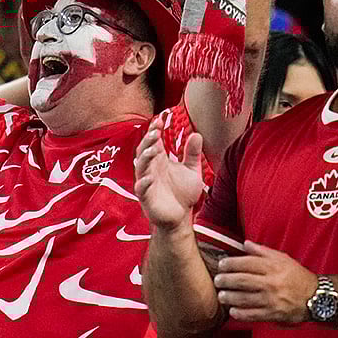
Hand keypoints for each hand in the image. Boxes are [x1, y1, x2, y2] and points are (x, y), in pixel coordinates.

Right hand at [134, 117, 204, 232]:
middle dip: (149, 140)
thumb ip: (192, 153)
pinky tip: (149, 178)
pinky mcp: (145, 197)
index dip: (155, 129)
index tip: (161, 119)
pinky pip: (141, 188)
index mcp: (160, 160)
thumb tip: (197, 134)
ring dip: (145, 157)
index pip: (154, 141)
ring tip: (153, 149)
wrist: (180, 218)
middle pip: (144, 150)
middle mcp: (151, 169)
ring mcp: (146, 182)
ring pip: (141, 166)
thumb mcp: (192, 171)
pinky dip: (143, 183)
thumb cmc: (183, 194)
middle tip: (156, 131)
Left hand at [214, 240, 316, 324]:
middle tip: (217, 280)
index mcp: (273, 267)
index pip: (246, 263)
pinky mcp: (274, 314)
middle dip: (225, 280)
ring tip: (221, 295)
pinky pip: (252, 315)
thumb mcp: (283, 259)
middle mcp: (271, 282)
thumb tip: (245, 244)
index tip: (221, 264)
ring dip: (229, 297)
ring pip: (244, 298)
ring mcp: (272, 299)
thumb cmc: (297, 276)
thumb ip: (262, 251)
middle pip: (242, 280)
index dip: (230, 263)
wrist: (316, 297)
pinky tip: (232, 311)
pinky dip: (240, 314)